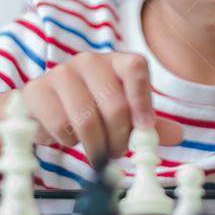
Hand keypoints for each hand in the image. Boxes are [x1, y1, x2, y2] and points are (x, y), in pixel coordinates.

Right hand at [20, 51, 182, 160]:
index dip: (142, 99)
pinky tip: (70, 138)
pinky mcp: (37, 91)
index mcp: (116, 62)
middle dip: (119, 138)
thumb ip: (149, 125)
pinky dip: (69, 141)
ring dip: (96, 145)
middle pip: (114, 104)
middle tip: (118, 152)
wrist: (43, 109)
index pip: (135, 68)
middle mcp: (89, 61)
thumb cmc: (92, 110)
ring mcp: (61, 73)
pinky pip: (60, 125)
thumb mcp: (124, 115)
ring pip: (87, 119)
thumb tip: (177, 135)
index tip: (144, 128)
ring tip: (98, 151)